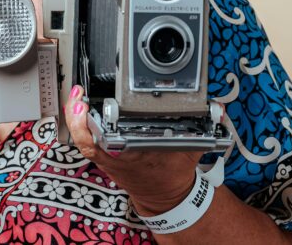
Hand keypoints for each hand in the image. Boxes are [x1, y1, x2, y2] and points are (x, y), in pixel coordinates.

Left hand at [64, 87, 203, 214]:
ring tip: (75, 98)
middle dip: (88, 116)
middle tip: (81, 98)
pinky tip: (73, 107)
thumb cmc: (174, 167)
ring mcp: (110, 156)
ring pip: (87, 138)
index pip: (128, 136)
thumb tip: (217, 108)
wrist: (164, 192)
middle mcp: (125, 153)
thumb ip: (207, 124)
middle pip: (100, 135)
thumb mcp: (194, 146)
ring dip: (78, 118)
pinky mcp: (101, 155)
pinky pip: (84, 141)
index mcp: (147, 149)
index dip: (116, 123)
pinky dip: (76, 125)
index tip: (112, 110)